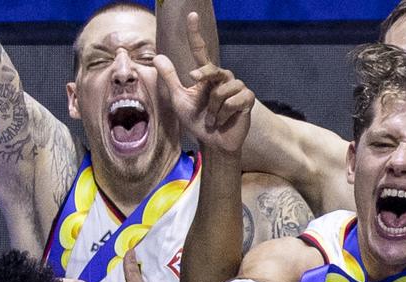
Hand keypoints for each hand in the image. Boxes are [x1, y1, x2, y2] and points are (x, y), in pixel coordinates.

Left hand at [153, 12, 254, 153]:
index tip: (192, 15)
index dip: (195, 33)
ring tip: (213, 118)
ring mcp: (238, 87)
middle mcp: (223, 77)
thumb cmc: (197, 121)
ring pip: (220, 91)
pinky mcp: (248, 98)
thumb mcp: (179, 99)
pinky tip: (224, 121)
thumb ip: (170, 78)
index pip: (201, 51)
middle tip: (195, 83)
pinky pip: (232, 102)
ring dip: (212, 110)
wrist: (214, 143)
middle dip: (203, 78)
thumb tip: (157, 56)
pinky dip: (223, 115)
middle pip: (212, 69)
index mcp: (207, 75)